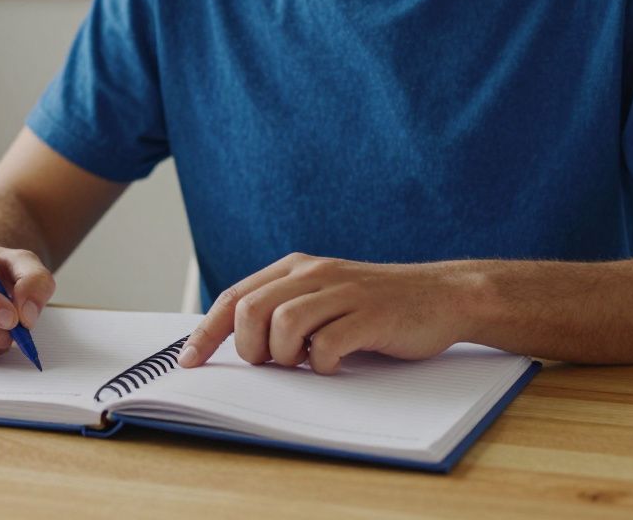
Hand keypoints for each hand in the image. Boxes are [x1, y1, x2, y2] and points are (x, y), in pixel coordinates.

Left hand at [177, 253, 478, 373]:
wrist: (442, 295)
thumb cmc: (377, 306)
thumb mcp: (323, 297)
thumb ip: (285, 310)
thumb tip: (237, 345)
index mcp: (296, 268)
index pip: (235, 297)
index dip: (207, 332)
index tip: (190, 362)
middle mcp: (314, 273)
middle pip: (251, 310)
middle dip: (250, 348)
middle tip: (271, 364)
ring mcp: (343, 292)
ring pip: (283, 324)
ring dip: (285, 356)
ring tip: (305, 362)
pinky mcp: (369, 316)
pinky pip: (326, 345)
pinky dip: (322, 364)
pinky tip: (334, 363)